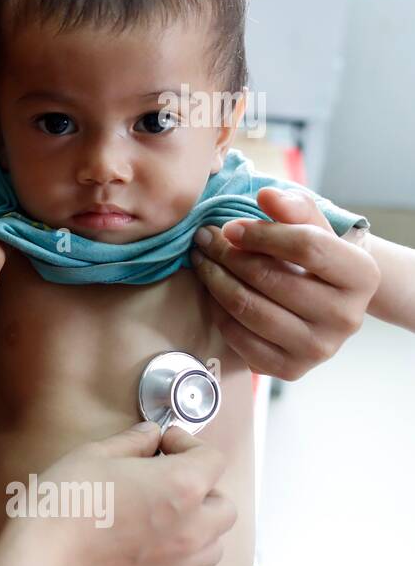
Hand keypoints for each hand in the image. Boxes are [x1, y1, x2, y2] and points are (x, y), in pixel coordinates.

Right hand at [30, 422, 236, 565]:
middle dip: (204, 488)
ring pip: (215, 543)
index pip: (213, 458)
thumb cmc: (68, 504)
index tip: (163, 444)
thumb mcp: (94, 455)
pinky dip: (177, 552)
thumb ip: (131, 442)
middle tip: (169, 478)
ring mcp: (179, 563)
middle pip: (225, 505)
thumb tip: (149, 435)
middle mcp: (193, 528)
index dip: (188, 444)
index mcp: (183, 486)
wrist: (46, 562)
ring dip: (200, 525)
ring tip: (166, 514)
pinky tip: (144, 541)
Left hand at [189, 187, 379, 379]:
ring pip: (248, 308)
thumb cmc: (313, 258)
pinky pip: (238, 338)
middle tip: (204, 240)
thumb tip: (267, 195)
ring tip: (202, 261)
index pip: (308, 246)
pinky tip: (212, 292)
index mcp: (362, 275)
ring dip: (214, 280)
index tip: (229, 226)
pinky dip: (218, 312)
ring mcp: (319, 349)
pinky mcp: (290, 369)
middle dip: (227, 255)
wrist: (322, 302)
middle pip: (270, 278)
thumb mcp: (312, 227)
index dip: (261, 233)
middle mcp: (347, 317)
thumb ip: (293, 208)